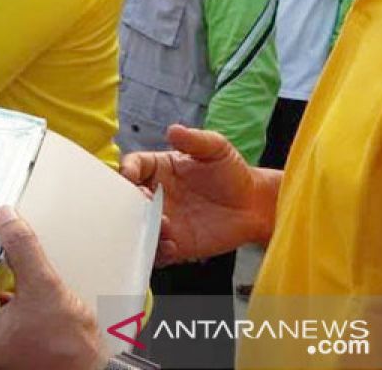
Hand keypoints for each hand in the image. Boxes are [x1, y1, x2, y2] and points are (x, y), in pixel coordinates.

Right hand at [120, 125, 275, 265]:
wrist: (253, 205)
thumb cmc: (233, 172)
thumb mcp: (216, 148)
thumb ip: (195, 140)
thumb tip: (173, 130)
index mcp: (159, 168)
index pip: (133, 166)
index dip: (127, 170)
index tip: (129, 176)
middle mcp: (155, 195)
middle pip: (128, 199)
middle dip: (129, 202)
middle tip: (144, 204)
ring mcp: (163, 220)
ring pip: (139, 227)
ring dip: (143, 229)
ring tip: (164, 227)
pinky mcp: (175, 243)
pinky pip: (157, 252)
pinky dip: (158, 252)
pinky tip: (172, 246)